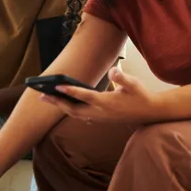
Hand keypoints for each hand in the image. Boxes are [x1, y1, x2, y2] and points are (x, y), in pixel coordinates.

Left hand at [39, 67, 157, 124]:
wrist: (149, 113)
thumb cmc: (140, 96)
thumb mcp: (134, 84)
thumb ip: (122, 77)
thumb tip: (113, 71)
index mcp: (106, 103)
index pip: (84, 96)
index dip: (70, 91)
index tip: (56, 86)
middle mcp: (100, 112)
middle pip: (73, 109)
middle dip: (57, 102)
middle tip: (41, 95)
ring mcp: (99, 118)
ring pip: (75, 114)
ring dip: (61, 107)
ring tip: (48, 98)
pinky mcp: (100, 120)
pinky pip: (80, 116)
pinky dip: (70, 111)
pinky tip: (63, 105)